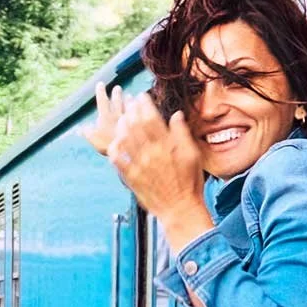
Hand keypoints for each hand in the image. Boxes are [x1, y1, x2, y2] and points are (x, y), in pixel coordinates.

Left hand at [83, 83, 213, 243]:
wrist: (180, 209)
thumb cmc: (190, 182)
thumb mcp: (192, 155)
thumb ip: (182, 134)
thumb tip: (176, 115)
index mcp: (167, 146)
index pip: (151, 118)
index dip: (144, 105)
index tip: (141, 97)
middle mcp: (151, 154)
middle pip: (135, 126)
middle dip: (130, 111)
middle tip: (129, 103)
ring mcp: (139, 166)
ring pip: (124, 140)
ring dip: (121, 127)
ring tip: (121, 119)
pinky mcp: (131, 178)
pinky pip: (117, 160)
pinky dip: (114, 149)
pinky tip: (114, 142)